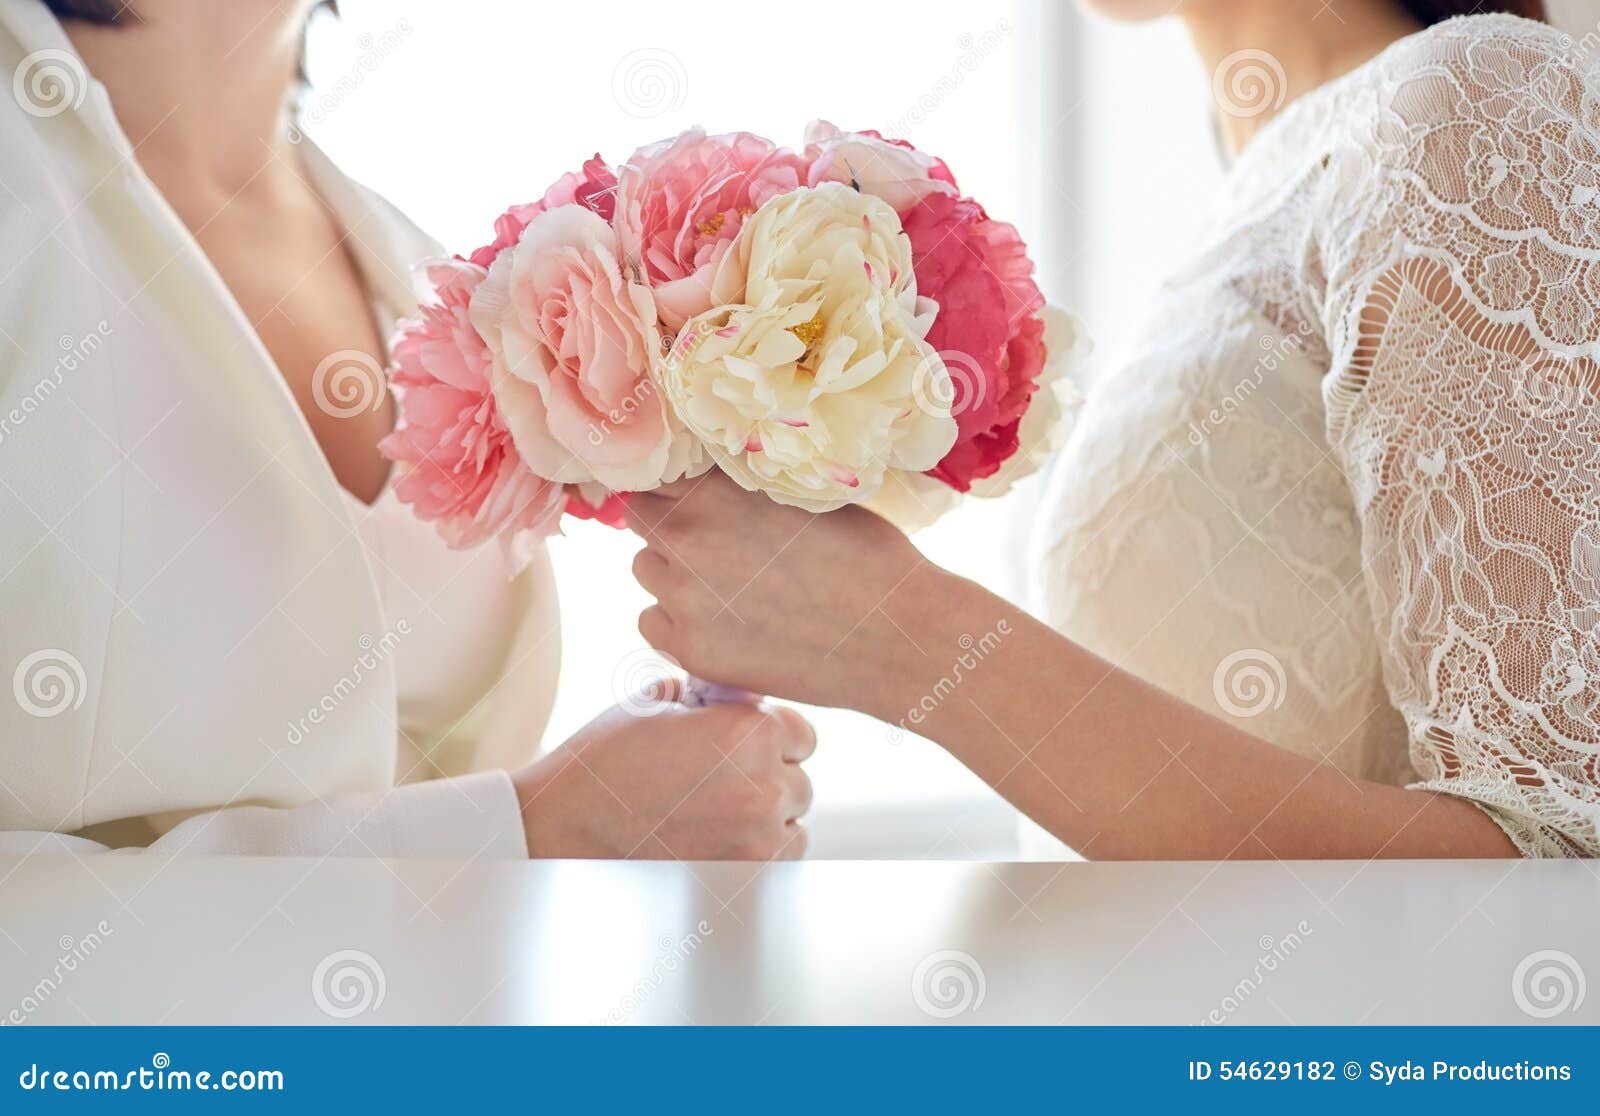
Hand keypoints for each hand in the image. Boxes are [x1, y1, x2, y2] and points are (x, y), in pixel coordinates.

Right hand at [512, 686, 814, 859]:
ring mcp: (757, 840)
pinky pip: (778, 862)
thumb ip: (712, 697)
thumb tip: (743, 693)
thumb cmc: (606, 760)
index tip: (744, 746)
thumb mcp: (658, 705)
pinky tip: (714, 840)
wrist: (564, 827)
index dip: (772, 736)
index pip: (802, 733)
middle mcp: (763, 787)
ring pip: (793, 825)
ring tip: (715, 814)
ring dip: (768, 821)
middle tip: (721, 783)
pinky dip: (757, 854)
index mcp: (748, 734)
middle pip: (801, 781)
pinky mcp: (743, 880)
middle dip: (770, 779)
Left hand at [626, 470, 934, 712]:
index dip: (678, 489)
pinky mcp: (689, 649)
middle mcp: (687, 538)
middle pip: (641, 520)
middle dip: (670, 528)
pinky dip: (677, 623)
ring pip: (646, 572)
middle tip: (712, 547)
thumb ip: (743, 490)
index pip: (657, 475)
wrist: (893, 636)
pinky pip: (653, 624)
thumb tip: (713, 484)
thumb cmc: (866, 558)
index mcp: (714, 490)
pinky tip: (724, 625)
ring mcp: (682, 597)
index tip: (698, 503)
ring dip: (672, 575)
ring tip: (725, 589)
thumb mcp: (803, 495)